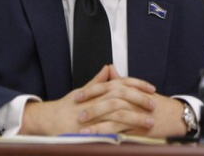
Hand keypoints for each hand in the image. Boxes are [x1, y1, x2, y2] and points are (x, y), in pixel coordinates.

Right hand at [19, 65, 155, 134]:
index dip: (138, 84)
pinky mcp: (90, 128)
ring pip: (118, 113)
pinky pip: (108, 130)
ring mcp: (93, 114)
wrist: (49, 119)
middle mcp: (96, 99)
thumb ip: (97, 81)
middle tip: (154, 104)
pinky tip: (134, 135)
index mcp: (98, 89)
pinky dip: (122, 132)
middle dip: (140, 99)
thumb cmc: (67, 106)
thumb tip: (108, 68)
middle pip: (123, 95)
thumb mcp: (83, 90)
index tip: (151, 88)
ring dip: (136, 117)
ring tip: (149, 122)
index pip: (121, 83)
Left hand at [75, 66, 187, 137]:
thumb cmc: (155, 103)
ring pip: (112, 114)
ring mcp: (135, 112)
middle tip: (77, 109)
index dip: (91, 90)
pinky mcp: (137, 126)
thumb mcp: (137, 89)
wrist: (174, 115)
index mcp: (129, 88)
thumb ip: (121, 80)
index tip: (78, 96)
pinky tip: (96, 137)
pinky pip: (119, 129)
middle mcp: (131, 98)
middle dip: (91, 104)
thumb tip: (109, 69)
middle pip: (108, 98)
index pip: (107, 86)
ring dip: (96, 120)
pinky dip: (106, 132)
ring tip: (81, 126)